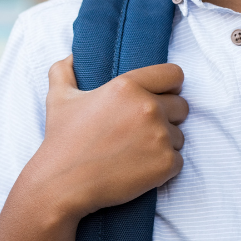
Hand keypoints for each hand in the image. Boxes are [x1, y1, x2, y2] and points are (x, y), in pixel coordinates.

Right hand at [21, 56, 188, 221]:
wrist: (62, 185)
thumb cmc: (62, 141)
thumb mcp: (58, 98)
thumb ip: (65, 70)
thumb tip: (72, 56)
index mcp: (128, 86)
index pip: (174, 74)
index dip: (169, 86)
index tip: (160, 97)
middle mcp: (148, 107)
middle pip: (182, 106)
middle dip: (167, 117)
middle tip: (142, 131)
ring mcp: (159, 136)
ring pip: (179, 136)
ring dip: (164, 144)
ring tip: (136, 152)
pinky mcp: (165, 163)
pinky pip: (178, 161)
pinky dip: (164, 167)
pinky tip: (140, 169)